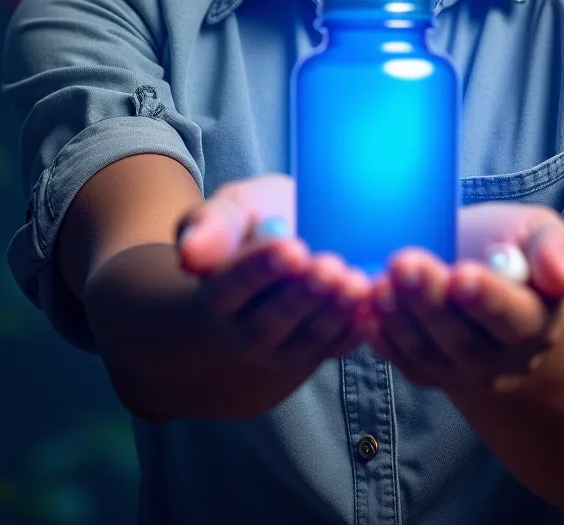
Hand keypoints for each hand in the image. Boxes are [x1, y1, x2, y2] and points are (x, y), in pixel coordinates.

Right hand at [176, 175, 376, 407]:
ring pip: (304, 342)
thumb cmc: (257, 221)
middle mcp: (245, 328)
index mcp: (218, 290)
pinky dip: (355, 333)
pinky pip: (334, 351)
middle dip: (301, 296)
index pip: (231, 286)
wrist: (289, 244)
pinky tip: (372, 307)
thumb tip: (191, 253)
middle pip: (268, 323)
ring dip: (331, 315)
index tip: (292, 247)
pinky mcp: (317, 353)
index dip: (260, 269)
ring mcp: (283, 347)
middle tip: (329, 267)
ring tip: (355, 284)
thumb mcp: (231, 209)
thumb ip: (212, 224)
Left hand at [360, 203, 563, 394]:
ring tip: (378, 284)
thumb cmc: (516, 248)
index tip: (461, 274)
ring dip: (400, 320)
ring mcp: (464, 371)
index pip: (516, 319)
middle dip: (431, 302)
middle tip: (403, 263)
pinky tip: (364, 308)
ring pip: (431, 355)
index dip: (488, 300)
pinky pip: (404, 363)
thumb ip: (560, 247)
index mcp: (538, 319)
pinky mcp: (430, 373)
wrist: (486, 278)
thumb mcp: (544, 232)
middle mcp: (504, 357)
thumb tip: (558, 274)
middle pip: (467, 342)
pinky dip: (382, 338)